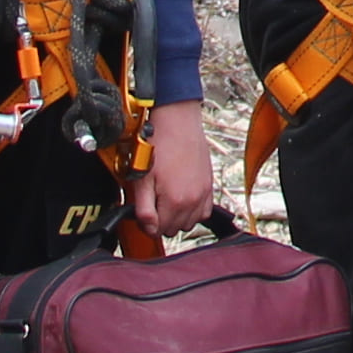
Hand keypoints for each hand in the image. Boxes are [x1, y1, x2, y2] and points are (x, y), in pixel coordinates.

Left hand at [128, 99, 216, 234]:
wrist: (177, 122)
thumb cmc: (158, 145)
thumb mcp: (143, 179)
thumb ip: (144, 209)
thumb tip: (149, 231)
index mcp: (175, 201)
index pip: (158, 231)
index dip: (147, 222)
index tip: (143, 208)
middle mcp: (193, 201)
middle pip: (174, 229)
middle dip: (162, 220)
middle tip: (153, 199)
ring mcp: (203, 194)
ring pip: (189, 223)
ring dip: (177, 217)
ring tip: (167, 198)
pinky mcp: (209, 186)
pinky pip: (204, 212)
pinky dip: (193, 211)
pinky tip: (182, 198)